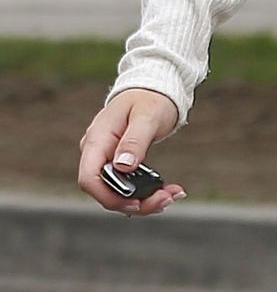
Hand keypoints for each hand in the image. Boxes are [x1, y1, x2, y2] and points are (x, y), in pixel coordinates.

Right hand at [78, 89, 185, 217]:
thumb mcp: (146, 116)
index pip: (89, 178)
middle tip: (166, 199)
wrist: (154, 88)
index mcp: (97, 139)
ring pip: (116, 192)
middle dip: (134, 202)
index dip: (109, 197)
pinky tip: (165, 191)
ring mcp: (106, 158)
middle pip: (104, 191)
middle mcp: (97, 151)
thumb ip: (135, 140)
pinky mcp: (118, 162)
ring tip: (171, 195)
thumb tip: (123, 166)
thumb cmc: (150, 97)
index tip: (136, 203)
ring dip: (143, 200)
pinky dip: (145, 192)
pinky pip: (126, 185)